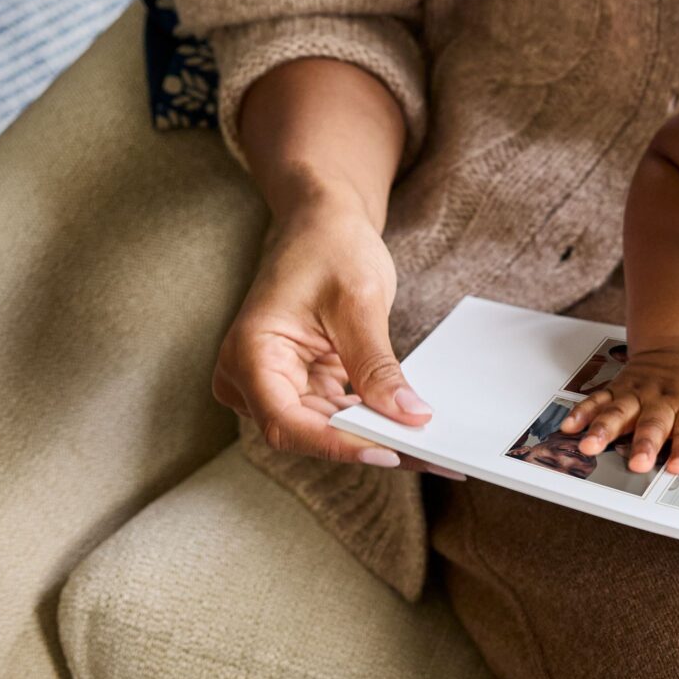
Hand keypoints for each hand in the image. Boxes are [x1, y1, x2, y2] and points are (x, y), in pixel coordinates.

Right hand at [212, 193, 456, 475]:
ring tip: (429, 444)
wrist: (324, 223)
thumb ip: (377, 365)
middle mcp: (250, 376)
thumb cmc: (330, 247)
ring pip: (324, 429)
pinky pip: (335, 414)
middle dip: (366, 443)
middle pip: (307, 432)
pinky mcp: (300, 384)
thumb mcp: (359, 303)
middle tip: (428, 455)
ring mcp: (273, 383)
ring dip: (374, 435)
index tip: (387, 451)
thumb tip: (408, 416)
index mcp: (249, 353)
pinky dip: (371, 419)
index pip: (287, 421)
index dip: (336, 444)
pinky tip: (409, 426)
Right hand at [565, 339, 678, 474]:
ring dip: (603, 428)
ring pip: (619, 411)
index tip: (677, 466)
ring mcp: (639, 392)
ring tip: (588, 446)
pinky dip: (583, 412)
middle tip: (636, 464)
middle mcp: (664, 398)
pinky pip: (599, 399)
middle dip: (644, 443)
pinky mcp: (620, 387)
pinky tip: (570, 427)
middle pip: (653, 424)